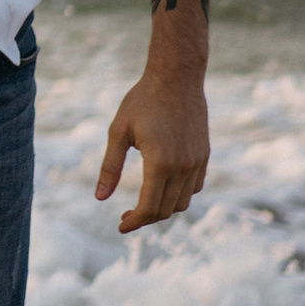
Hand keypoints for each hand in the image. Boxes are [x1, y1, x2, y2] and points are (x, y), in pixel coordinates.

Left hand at [97, 0, 209, 231]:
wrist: (176, 79)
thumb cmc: (141, 102)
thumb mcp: (118, 132)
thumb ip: (110, 167)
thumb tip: (100, 198)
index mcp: (160, 164)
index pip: (149, 207)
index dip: (134, 221)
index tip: (120, 226)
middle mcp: (183, 168)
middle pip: (166, 210)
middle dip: (145, 218)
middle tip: (125, 216)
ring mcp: (197, 163)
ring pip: (182, 201)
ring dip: (163, 208)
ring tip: (142, 203)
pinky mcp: (204, 156)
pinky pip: (195, 187)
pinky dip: (179, 195)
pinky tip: (161, 187)